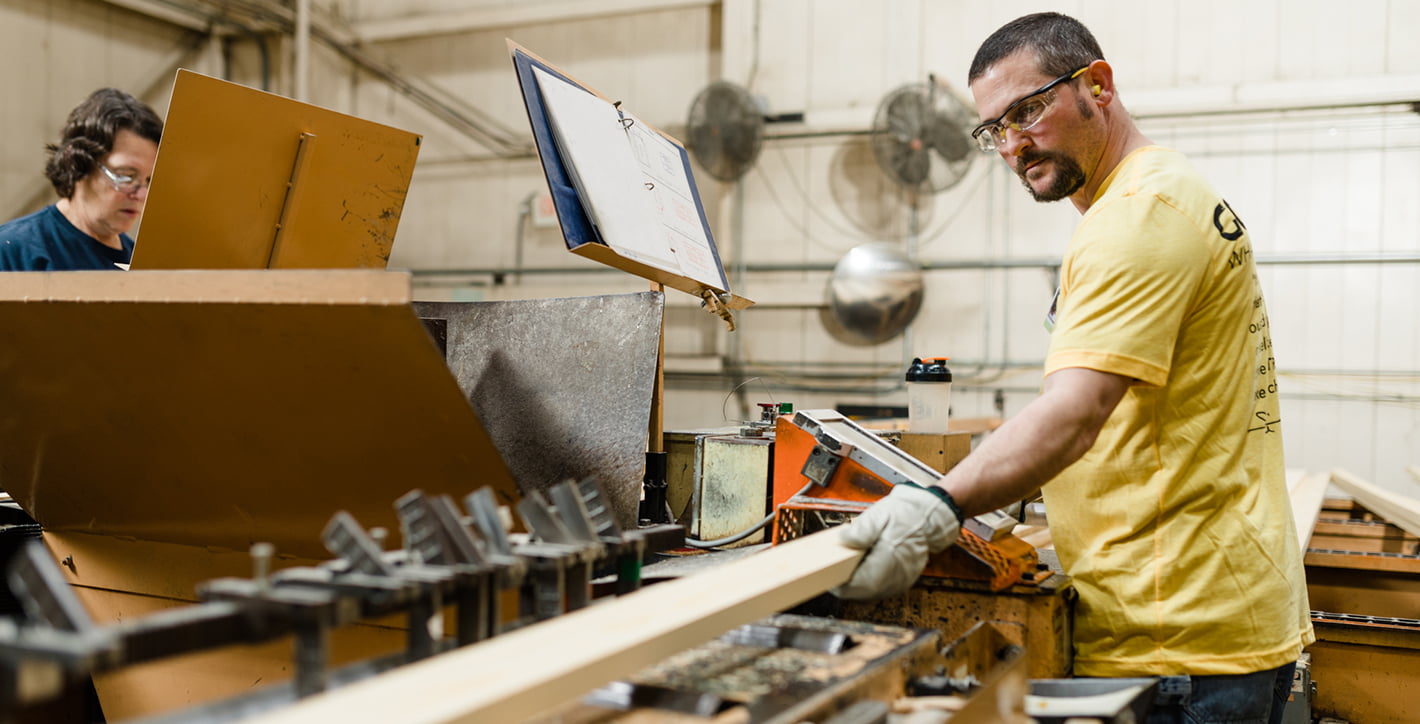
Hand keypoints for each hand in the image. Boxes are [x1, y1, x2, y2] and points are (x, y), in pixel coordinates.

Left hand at [832, 483, 962, 599]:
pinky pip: (881, 590)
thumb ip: (861, 530)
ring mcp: (901, 581)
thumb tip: (844, 540)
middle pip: (864, 594)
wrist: (926, 517)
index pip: (860, 585)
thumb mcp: (879, 516)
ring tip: (848, 570)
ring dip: (857, 587)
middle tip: (834, 572)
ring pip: (872, 595)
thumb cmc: (904, 515)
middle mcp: (897, 575)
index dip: (841, 586)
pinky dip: (869, 584)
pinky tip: (863, 570)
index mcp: (890, 559)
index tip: (829, 578)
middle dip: (847, 586)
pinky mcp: (903, 581)